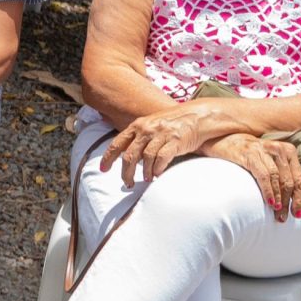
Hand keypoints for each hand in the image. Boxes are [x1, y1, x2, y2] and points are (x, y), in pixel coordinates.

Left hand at [100, 102, 236, 183]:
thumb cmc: (173, 124)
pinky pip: (161, 158)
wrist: (197, 116)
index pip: (117, 143)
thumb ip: (139, 138)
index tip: (103, 170)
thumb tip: (126, 156)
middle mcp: (146, 129)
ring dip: (144, 172)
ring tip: (145, 180)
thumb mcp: (151, 125)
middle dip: (126, 172)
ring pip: (145, 158)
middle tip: (127, 183)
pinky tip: (157, 175)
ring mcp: (160, 135)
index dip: (108, 158)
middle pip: (129, 155)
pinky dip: (157, 168)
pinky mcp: (174, 141)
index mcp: (137, 125)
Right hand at [205, 133, 300, 220]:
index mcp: (289, 151)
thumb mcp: (273, 166)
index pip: (299, 179)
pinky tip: (270, 201)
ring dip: (279, 199)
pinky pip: (264, 175)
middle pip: (289, 181)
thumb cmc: (251, 155)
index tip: (297, 214)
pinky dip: (268, 190)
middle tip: (284, 218)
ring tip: (277, 213)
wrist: (225, 141)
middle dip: (289, 202)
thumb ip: (291, 180)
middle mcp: (279, 149)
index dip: (300, 198)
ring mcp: (265, 150)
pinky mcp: (250, 154)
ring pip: (278, 179)